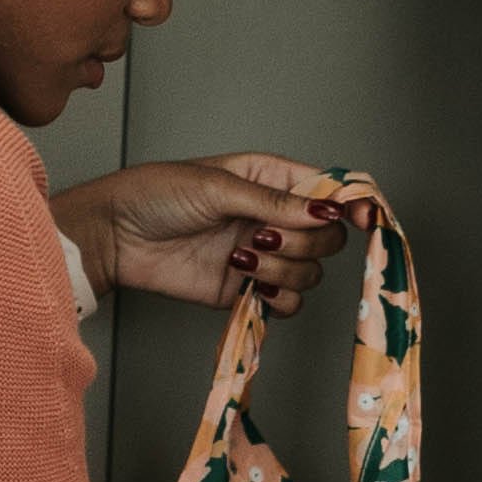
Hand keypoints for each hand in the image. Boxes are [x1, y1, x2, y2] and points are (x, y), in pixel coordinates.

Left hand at [51, 156, 366, 316]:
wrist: (115, 237)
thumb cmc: (157, 194)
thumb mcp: (218, 187)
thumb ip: (275, 202)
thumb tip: (327, 210)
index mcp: (271, 179)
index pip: (330, 190)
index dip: (353, 204)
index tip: (366, 219)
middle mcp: (273, 218)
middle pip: (327, 238)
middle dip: (304, 242)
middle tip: (263, 237)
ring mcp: (263, 256)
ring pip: (310, 273)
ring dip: (283, 271)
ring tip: (241, 259)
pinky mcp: (246, 290)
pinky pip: (288, 302)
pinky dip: (278, 298)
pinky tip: (250, 285)